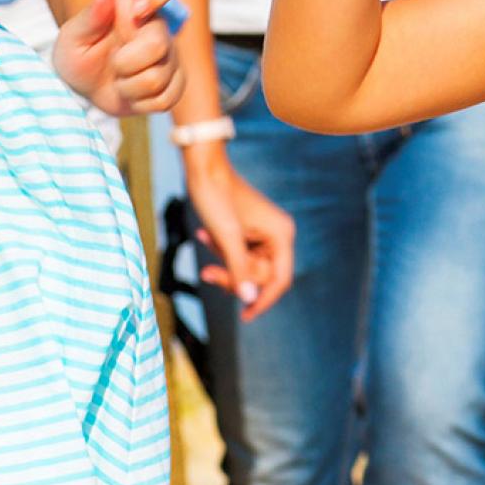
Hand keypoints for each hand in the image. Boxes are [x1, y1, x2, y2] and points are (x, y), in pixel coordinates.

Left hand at [53, 0, 183, 116]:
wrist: (85, 85)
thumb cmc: (79, 52)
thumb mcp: (73, 35)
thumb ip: (90, 17)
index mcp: (136, 4)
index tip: (135, 11)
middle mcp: (160, 27)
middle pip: (158, 43)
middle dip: (126, 62)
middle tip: (113, 62)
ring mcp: (171, 56)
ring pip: (158, 78)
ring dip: (128, 86)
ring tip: (119, 79)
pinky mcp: (175, 83)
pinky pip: (165, 100)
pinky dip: (140, 102)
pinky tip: (130, 93)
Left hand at [187, 161, 294, 320]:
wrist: (203, 167)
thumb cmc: (216, 199)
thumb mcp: (226, 239)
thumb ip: (239, 270)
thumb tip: (250, 299)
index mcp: (281, 234)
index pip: (280, 279)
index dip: (264, 300)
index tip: (245, 316)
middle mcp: (277, 234)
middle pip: (261, 275)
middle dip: (234, 275)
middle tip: (208, 272)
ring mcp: (263, 232)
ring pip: (246, 265)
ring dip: (223, 260)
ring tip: (203, 240)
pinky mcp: (248, 230)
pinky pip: (238, 252)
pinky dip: (220, 248)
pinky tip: (203, 234)